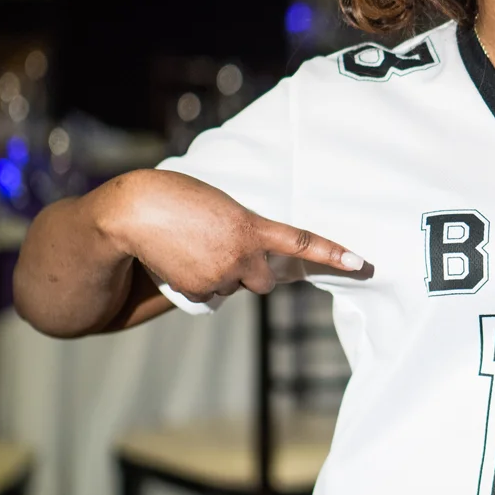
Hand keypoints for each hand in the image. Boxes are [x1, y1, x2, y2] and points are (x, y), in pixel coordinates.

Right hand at [99, 169, 364, 302]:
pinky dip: (198, 284)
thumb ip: (244, 231)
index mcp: (252, 227)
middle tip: (223, 250)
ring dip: (222, 276)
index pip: (302, 241)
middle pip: (264, 280)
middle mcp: (243, 255)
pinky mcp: (199, 290)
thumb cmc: (179, 198)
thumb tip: (250, 262)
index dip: (333, 254)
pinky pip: (208, 295)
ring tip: (194, 249)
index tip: (360, 264)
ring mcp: (221, 275)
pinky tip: (179, 260)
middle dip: (252, 272)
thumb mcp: (221, 208)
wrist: (135, 211)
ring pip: (233, 288)